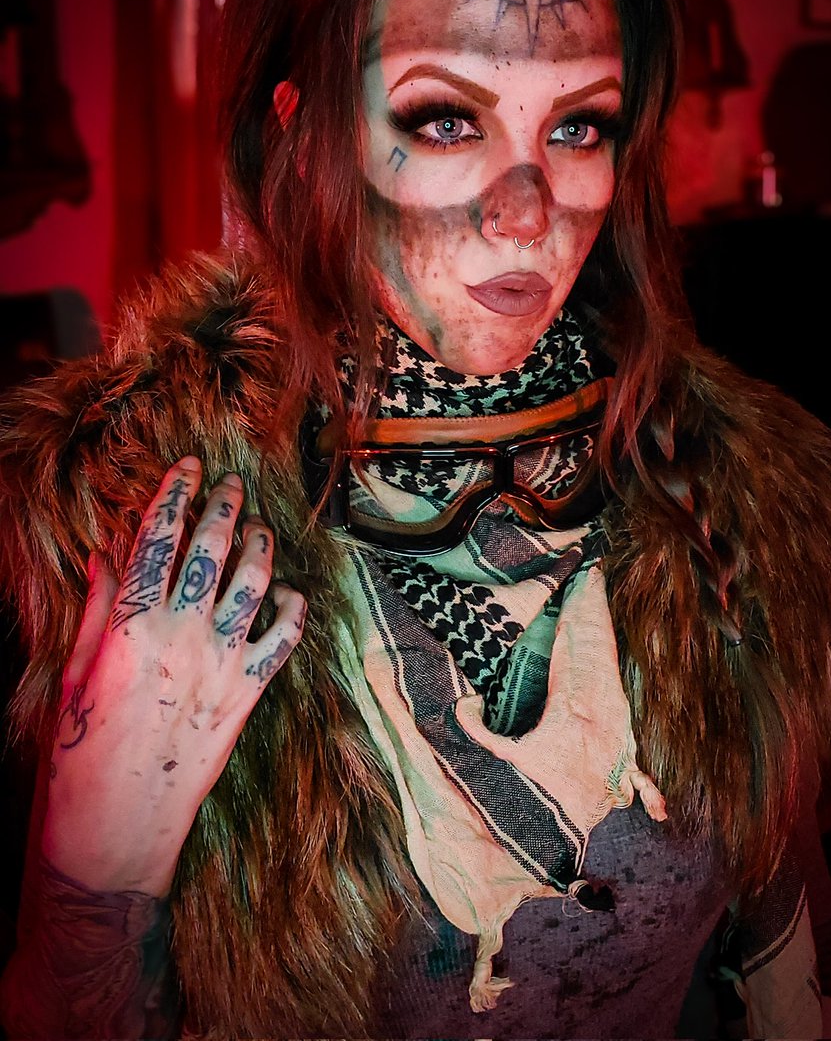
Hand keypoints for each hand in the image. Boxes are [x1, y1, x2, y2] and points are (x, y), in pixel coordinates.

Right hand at [41, 456, 305, 896]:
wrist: (115, 831)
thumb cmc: (78, 755)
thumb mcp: (72, 675)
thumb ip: (95, 609)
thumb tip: (105, 553)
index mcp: (130, 625)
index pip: (158, 538)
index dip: (175, 493)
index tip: (188, 466)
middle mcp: (182, 635)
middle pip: (213, 548)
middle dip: (224, 505)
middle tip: (231, 483)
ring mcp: (222, 665)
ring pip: (255, 582)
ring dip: (261, 545)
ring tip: (259, 526)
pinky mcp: (248, 697)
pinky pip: (284, 640)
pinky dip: (292, 608)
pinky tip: (287, 591)